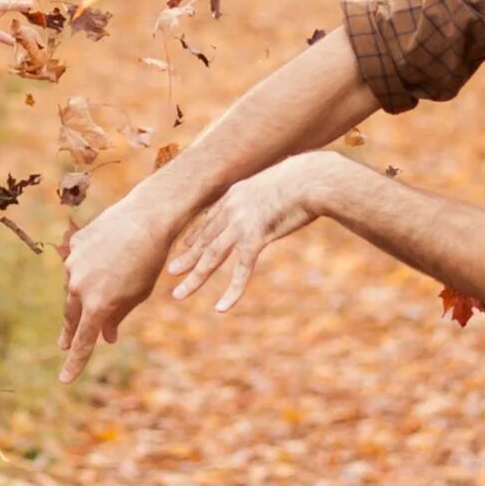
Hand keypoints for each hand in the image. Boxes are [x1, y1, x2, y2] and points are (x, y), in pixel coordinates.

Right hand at [57, 193, 183, 383]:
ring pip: (74, 287)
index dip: (75, 362)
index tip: (65, 379)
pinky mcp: (75, 244)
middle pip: (71, 316)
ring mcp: (73, 263)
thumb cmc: (149, 261)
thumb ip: (118, 317)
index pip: (83, 341)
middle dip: (70, 332)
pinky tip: (105, 259)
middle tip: (64, 345)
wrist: (147, 218)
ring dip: (84, 294)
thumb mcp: (138, 295)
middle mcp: (79, 286)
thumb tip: (107, 337)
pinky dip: (88, 267)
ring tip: (100, 289)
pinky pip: (78, 262)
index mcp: (97, 305)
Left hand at [164, 151, 350, 312]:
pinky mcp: (256, 238)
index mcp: (236, 193)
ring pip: (211, 256)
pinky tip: (221, 307)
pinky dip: (231, 291)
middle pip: (205, 239)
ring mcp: (241, 224)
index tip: (186, 246)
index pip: (211, 219)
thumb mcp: (280, 182)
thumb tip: (278, 193)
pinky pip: (240, 270)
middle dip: (187, 258)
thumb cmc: (305, 178)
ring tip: (178, 294)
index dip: (197, 235)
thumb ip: (270, 192)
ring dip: (194, 278)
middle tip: (172, 272)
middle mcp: (232, 208)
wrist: (313, 177)